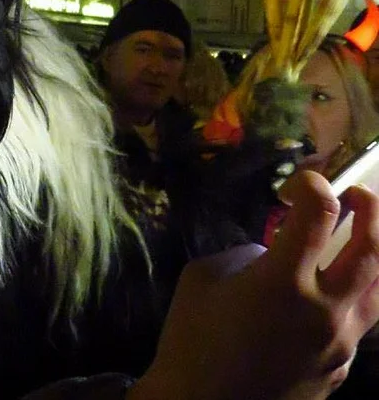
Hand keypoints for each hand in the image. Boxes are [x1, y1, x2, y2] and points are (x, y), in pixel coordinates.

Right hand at [130, 171, 378, 399]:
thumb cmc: (191, 338)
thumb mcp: (203, 279)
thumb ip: (246, 257)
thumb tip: (271, 255)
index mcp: (284, 280)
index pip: (320, 213)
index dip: (315, 185)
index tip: (301, 181)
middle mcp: (325, 309)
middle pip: (373, 248)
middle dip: (370, 210)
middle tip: (358, 195)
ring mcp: (341, 343)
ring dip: (373, 257)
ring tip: (361, 241)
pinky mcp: (342, 369)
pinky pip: (359, 326)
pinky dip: (350, 301)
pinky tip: (327, 300)